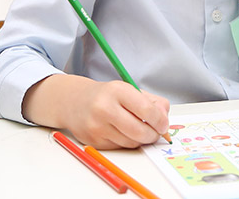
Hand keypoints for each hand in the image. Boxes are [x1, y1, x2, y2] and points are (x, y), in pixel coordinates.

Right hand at [24, 75, 169, 148]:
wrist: (74, 101)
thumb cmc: (107, 96)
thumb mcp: (129, 90)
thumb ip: (152, 102)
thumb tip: (164, 118)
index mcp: (117, 91)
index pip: (146, 110)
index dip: (160, 121)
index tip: (164, 125)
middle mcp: (105, 108)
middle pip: (139, 131)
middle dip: (153, 135)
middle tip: (156, 133)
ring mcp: (97, 126)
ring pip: (131, 142)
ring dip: (140, 140)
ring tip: (139, 130)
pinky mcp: (93, 141)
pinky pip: (119, 147)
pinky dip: (126, 143)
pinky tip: (123, 133)